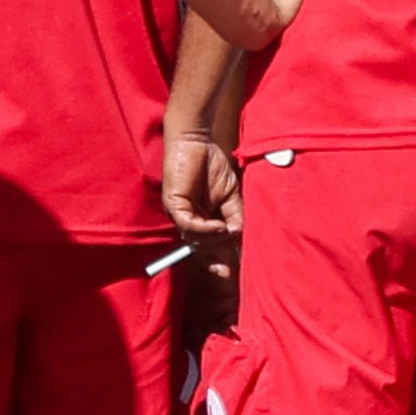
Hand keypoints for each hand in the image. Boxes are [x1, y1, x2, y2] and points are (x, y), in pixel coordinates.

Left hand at [162, 130, 243, 279]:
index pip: (207, 246)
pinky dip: (205, 229)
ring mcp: (179, 213)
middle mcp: (188, 220)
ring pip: (196, 239)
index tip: (229, 272)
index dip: (218, 260)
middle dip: (218, 254)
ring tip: (229, 230)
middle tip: (234, 255)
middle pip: (202, 247)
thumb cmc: (213, 166)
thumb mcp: (232, 197)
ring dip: (215, 239)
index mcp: (201, 220)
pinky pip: (189, 226)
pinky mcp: (174, 205)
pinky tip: (220, 226)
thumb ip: (236, 216)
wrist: (198, 142)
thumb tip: (241, 235)